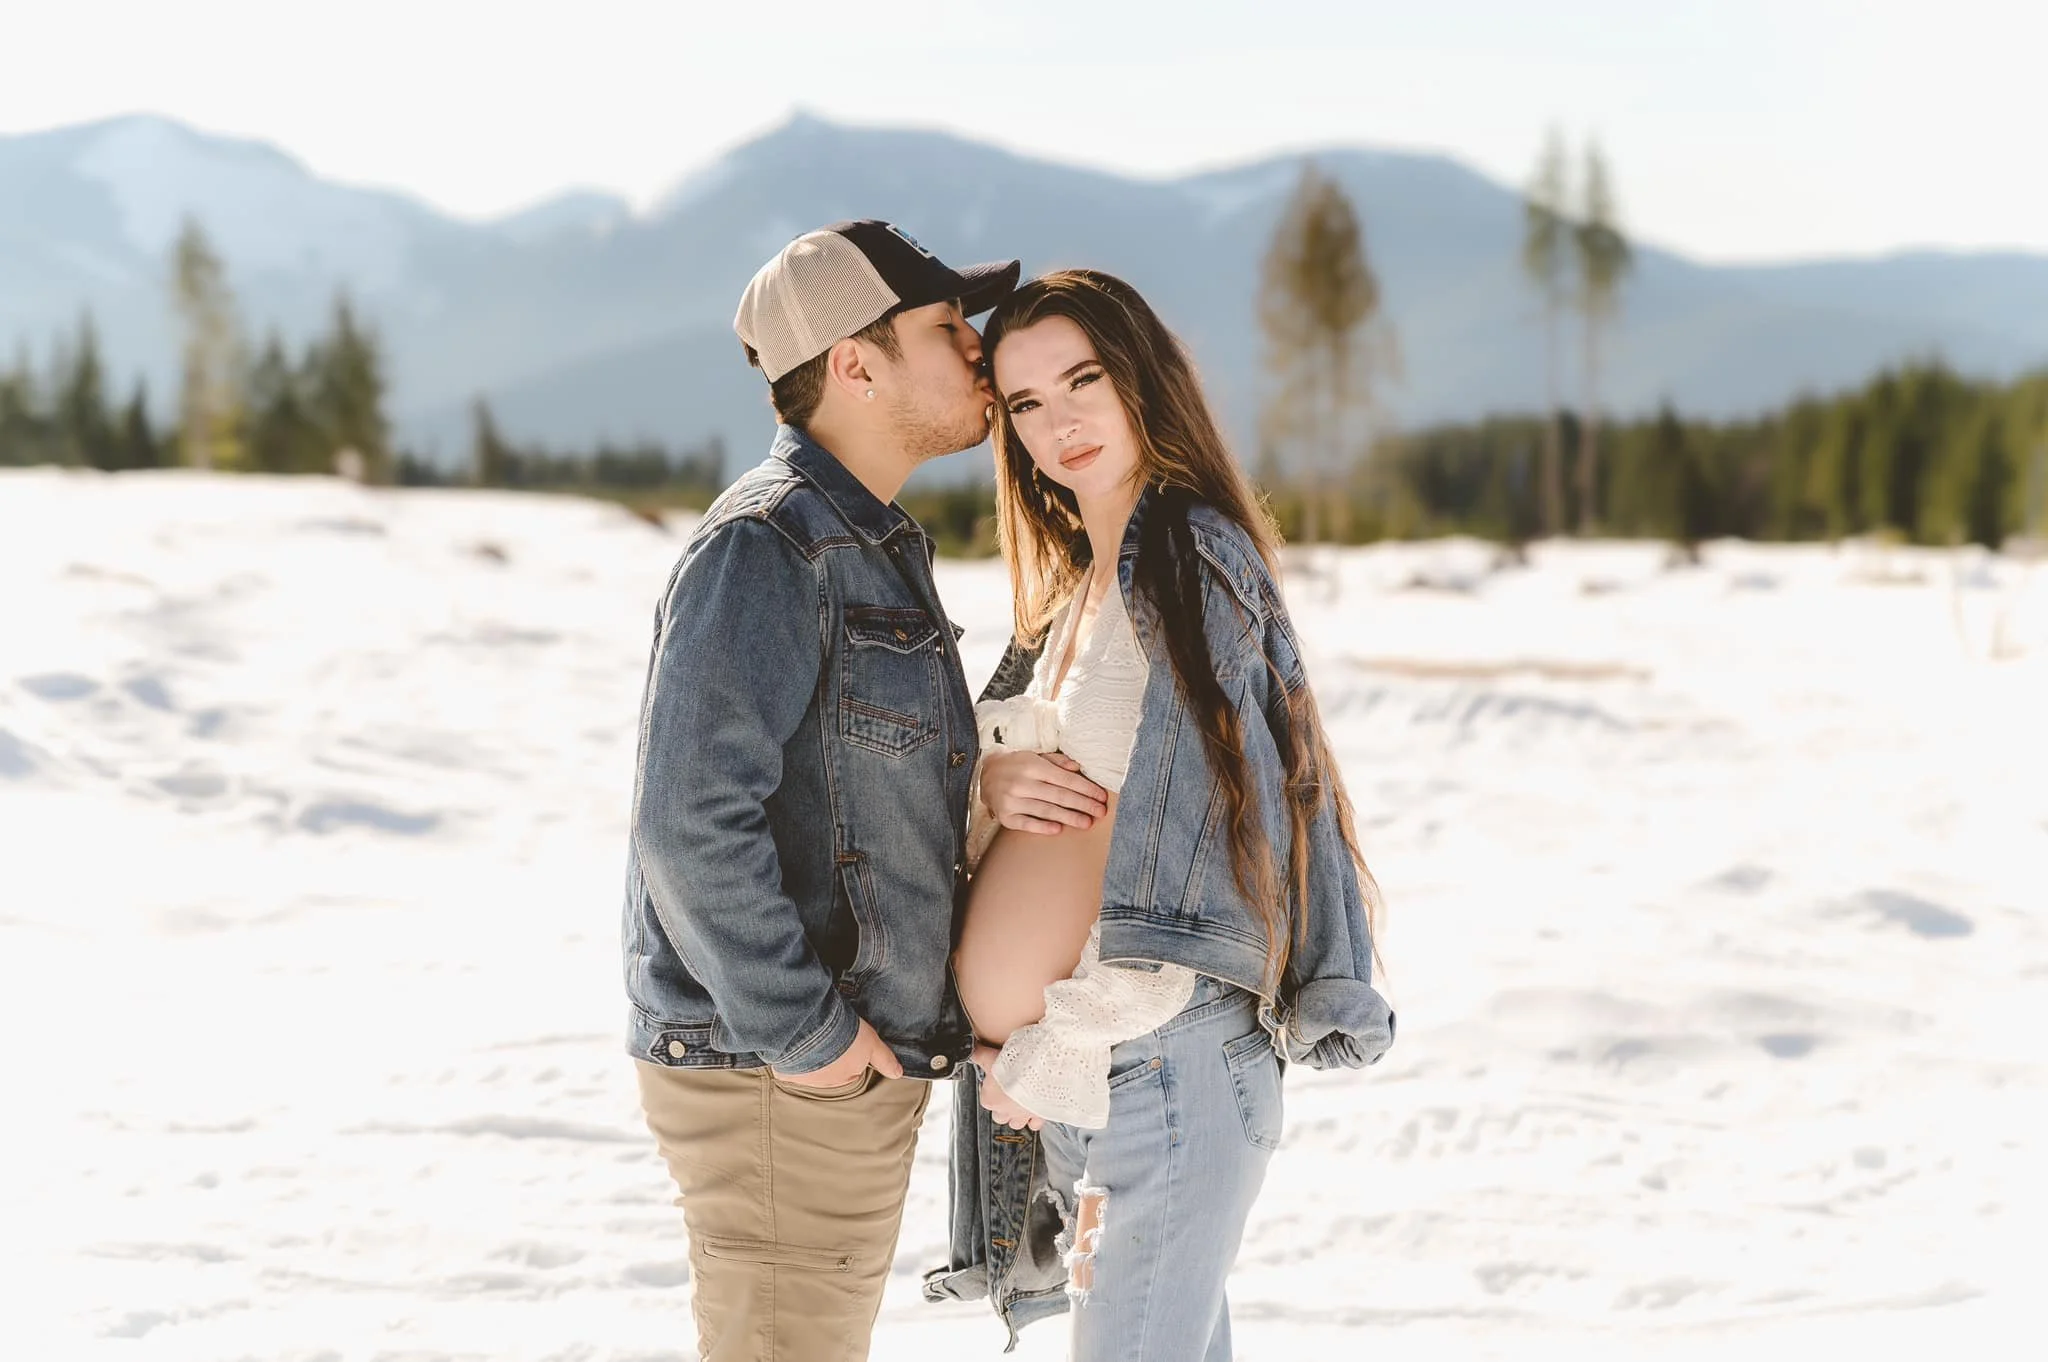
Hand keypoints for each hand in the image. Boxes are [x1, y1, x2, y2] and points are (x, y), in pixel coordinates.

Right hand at [774, 1017, 903, 1088]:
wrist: (811, 1026)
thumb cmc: (843, 1036)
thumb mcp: (871, 1044)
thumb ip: (884, 1060)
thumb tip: (899, 1074)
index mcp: (845, 1079)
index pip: (851, 1072)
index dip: (849, 1056)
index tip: (846, 1042)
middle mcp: (823, 1084)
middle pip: (827, 1073)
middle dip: (827, 1059)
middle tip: (828, 1037)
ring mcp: (802, 1079)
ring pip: (806, 1070)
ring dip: (807, 1058)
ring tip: (809, 1036)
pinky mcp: (783, 1072)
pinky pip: (786, 1068)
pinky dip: (787, 1058)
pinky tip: (790, 1044)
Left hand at [973, 1042, 1043, 1130]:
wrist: (1038, 1073)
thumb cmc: (1014, 1068)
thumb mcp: (990, 1056)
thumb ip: (979, 1055)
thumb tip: (972, 1051)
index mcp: (990, 1099)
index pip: (986, 1099)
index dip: (990, 1090)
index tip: (996, 1081)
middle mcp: (1005, 1111)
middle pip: (998, 1116)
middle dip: (1002, 1108)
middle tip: (1007, 1094)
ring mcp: (1022, 1115)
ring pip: (1015, 1124)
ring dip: (1017, 1116)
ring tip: (1021, 1103)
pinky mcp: (1038, 1115)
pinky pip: (1034, 1124)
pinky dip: (1034, 1119)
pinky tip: (1036, 1110)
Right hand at [980, 751, 1107, 835]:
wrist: (983, 774)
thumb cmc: (1017, 765)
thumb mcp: (1035, 756)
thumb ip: (1057, 761)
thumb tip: (1078, 767)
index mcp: (1032, 766)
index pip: (1065, 779)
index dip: (1085, 788)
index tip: (1101, 797)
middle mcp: (1022, 783)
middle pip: (1059, 796)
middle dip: (1083, 804)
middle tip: (1100, 812)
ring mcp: (1012, 800)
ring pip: (1046, 810)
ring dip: (1069, 818)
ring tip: (1087, 823)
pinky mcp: (1005, 816)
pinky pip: (1026, 823)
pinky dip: (1042, 827)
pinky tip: (1058, 829)